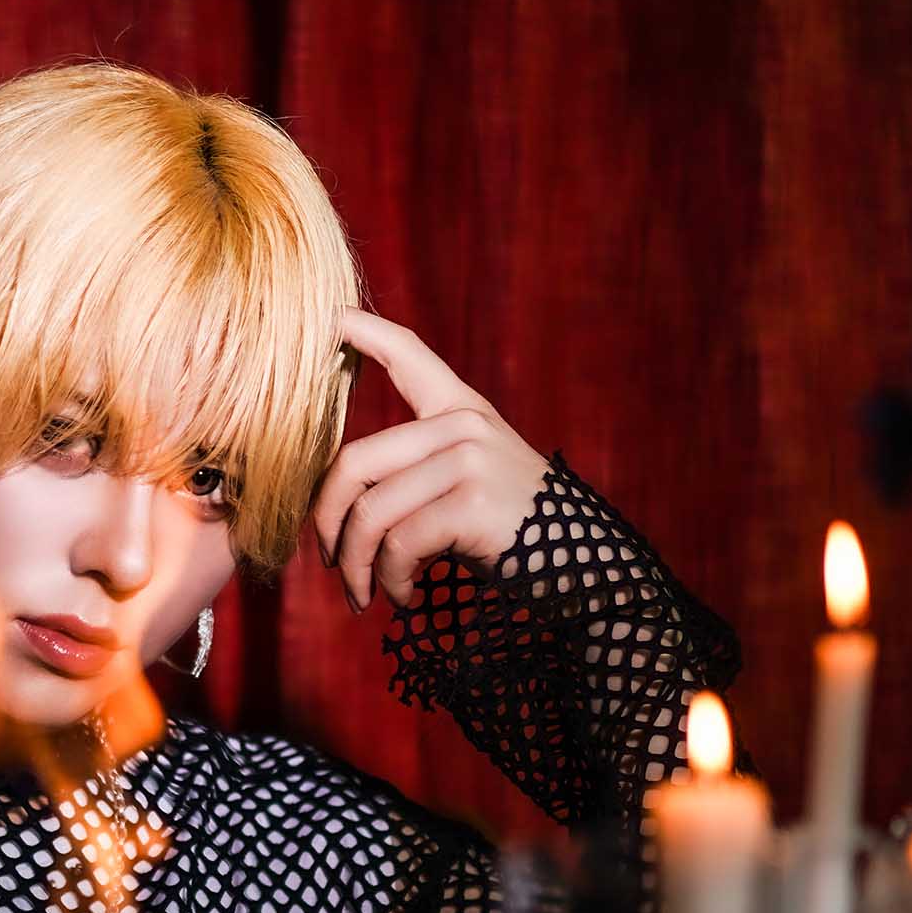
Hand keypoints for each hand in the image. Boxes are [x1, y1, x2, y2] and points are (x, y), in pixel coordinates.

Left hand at [311, 308, 552, 612]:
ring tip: (365, 594)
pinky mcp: (472, 503)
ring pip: (371, 513)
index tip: (330, 316)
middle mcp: (464, 426)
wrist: (584, 565)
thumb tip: (338, 506)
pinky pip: (400, 545)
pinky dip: (391, 580)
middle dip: (328, 522)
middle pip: (354, 463)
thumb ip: (418, 470)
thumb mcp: (472, 481)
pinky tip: (401, 597)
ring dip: (356, 566)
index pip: (409, 354)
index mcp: (462, 411)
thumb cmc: (517, 530)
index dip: (365, 332)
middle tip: (326, 560)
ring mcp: (470, 461)